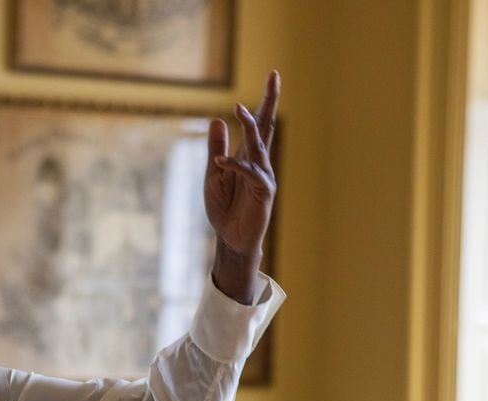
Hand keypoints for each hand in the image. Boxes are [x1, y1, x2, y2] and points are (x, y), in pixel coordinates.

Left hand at [205, 71, 279, 302]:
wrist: (230, 238)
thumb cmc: (223, 208)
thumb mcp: (213, 174)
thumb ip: (216, 148)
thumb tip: (218, 120)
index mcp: (247, 155)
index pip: (259, 124)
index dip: (264, 101)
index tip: (273, 75)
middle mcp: (259, 162)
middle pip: (267, 126)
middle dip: (270, 101)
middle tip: (274, 76)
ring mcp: (263, 176)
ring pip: (258, 145)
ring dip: (249, 127)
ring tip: (238, 108)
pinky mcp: (263, 192)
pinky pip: (250, 173)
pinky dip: (235, 165)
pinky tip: (220, 161)